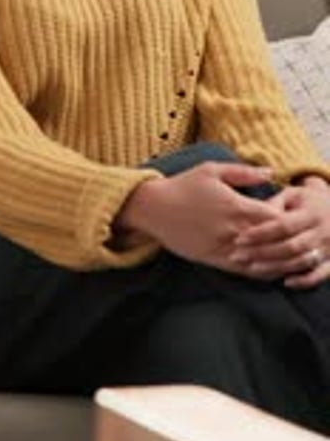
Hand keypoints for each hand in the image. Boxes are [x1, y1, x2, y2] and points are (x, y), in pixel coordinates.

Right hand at [116, 161, 278, 272]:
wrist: (154, 208)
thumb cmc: (183, 185)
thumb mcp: (212, 170)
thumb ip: (243, 172)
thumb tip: (270, 173)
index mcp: (235, 205)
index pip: (275, 217)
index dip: (285, 217)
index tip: (284, 212)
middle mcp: (232, 229)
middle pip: (271, 240)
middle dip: (283, 238)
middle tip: (288, 235)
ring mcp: (223, 247)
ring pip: (260, 259)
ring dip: (274, 257)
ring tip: (283, 253)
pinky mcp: (213, 259)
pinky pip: (243, 270)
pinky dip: (258, 270)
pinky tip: (266, 267)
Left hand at [231, 176, 329, 287]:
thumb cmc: (310, 201)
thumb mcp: (294, 194)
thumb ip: (275, 203)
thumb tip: (254, 215)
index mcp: (311, 213)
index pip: (283, 225)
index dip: (260, 233)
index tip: (239, 238)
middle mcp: (322, 232)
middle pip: (290, 246)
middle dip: (262, 253)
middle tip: (238, 256)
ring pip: (301, 262)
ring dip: (276, 267)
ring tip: (252, 268)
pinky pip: (319, 275)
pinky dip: (303, 281)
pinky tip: (285, 281)